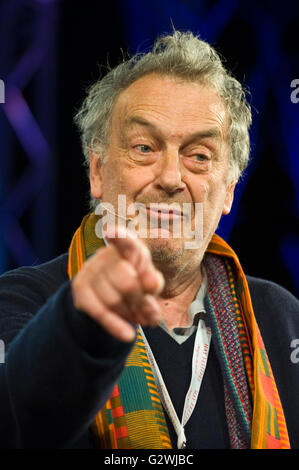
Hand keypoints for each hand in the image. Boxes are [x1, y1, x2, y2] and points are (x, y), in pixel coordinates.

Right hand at [71, 226, 164, 341]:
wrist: (107, 296)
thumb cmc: (134, 283)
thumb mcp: (148, 282)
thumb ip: (153, 282)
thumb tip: (152, 283)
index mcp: (127, 248)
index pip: (125, 241)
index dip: (119, 237)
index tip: (111, 232)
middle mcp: (106, 255)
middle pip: (127, 282)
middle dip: (141, 302)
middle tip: (150, 313)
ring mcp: (90, 270)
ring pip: (114, 300)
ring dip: (131, 316)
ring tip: (139, 319)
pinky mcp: (80, 288)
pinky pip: (99, 311)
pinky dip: (116, 326)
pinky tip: (127, 335)